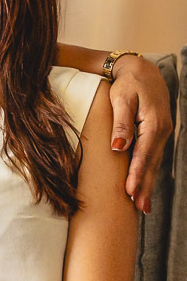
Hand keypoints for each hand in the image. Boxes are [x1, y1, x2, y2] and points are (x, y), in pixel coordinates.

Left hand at [108, 55, 172, 212]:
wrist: (142, 70)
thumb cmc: (128, 83)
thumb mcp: (122, 99)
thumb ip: (121, 122)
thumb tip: (118, 146)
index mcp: (153, 124)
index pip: (143, 155)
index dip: (136, 176)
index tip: (130, 194)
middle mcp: (161, 132)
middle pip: (151, 164)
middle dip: (145, 187)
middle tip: (140, 209)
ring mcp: (162, 134)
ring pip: (154, 163)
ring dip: (148, 184)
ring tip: (142, 206)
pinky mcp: (157, 135)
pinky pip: (153, 157)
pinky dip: (149, 173)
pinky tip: (144, 186)